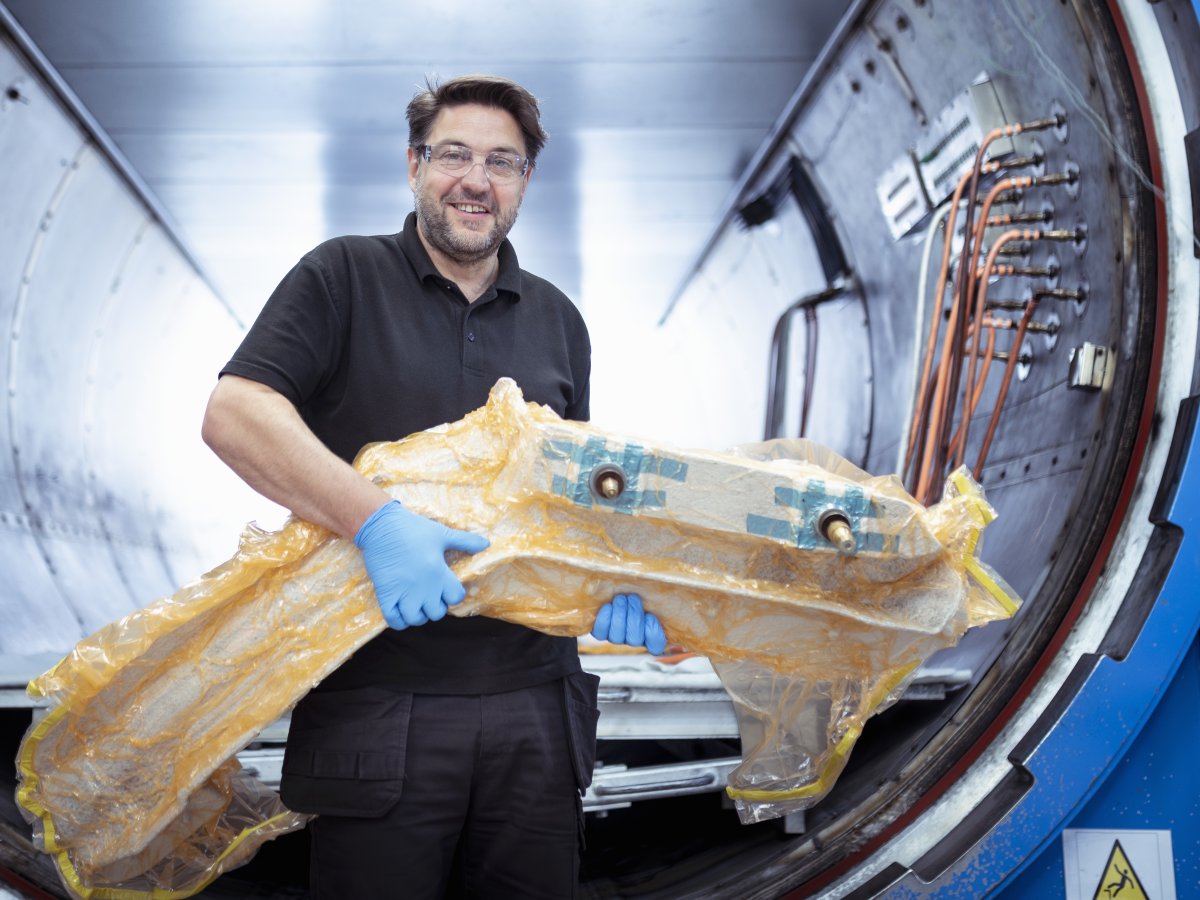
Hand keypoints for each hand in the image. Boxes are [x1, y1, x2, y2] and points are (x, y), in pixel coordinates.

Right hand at [355, 500, 489, 629]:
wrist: (381, 525)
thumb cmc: (413, 528)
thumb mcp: (442, 533)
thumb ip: (465, 541)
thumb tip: (486, 544)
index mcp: (439, 572)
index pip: (456, 597)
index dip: (454, 595)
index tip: (447, 588)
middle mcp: (423, 587)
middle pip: (437, 613)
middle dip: (436, 607)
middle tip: (430, 597)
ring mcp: (403, 592)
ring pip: (416, 619)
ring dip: (418, 615)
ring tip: (416, 605)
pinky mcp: (385, 594)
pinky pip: (394, 620)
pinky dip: (399, 620)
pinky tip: (400, 610)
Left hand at [591, 593, 666, 654]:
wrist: (618, 587)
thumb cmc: (641, 589)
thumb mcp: (654, 593)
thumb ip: (659, 598)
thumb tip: (681, 590)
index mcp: (652, 632)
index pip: (656, 645)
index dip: (653, 633)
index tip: (651, 616)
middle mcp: (634, 638)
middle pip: (634, 639)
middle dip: (634, 617)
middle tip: (633, 598)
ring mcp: (617, 636)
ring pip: (617, 637)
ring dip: (619, 615)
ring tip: (620, 599)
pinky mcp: (601, 632)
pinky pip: (600, 633)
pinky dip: (604, 619)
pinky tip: (608, 606)